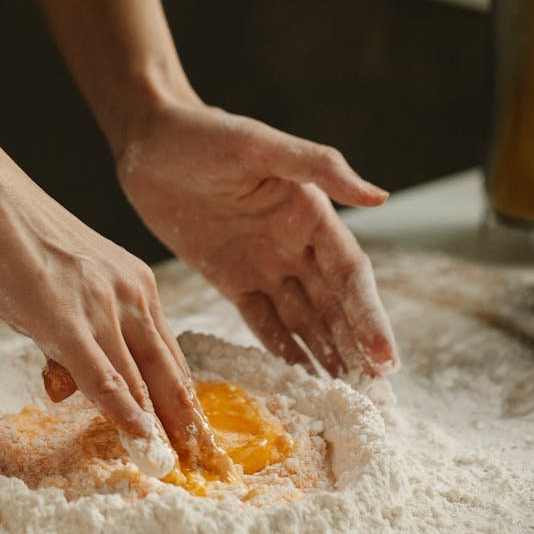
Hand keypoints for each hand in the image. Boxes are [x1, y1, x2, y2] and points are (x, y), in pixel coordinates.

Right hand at [0, 150, 215, 458]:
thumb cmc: (13, 234)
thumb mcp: (56, 290)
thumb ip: (66, 339)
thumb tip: (65, 386)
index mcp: (135, 284)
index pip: (170, 355)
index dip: (184, 401)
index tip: (197, 437)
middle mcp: (131, 294)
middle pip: (169, 373)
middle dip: (189, 424)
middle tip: (208, 465)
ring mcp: (102, 307)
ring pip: (141, 381)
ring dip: (161, 429)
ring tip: (178, 467)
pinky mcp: (68, 319)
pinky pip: (105, 377)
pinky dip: (125, 414)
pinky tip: (141, 440)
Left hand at [116, 99, 399, 377]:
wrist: (147, 142)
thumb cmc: (205, 133)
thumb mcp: (259, 144)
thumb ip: (318, 167)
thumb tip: (380, 197)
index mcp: (312, 214)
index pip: (350, 276)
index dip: (369, 317)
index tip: (385, 359)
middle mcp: (296, 244)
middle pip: (334, 307)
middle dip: (356, 350)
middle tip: (375, 399)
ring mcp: (264, 264)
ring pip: (304, 320)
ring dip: (326, 356)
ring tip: (345, 399)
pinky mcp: (230, 278)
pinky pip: (262, 321)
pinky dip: (282, 350)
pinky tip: (300, 380)